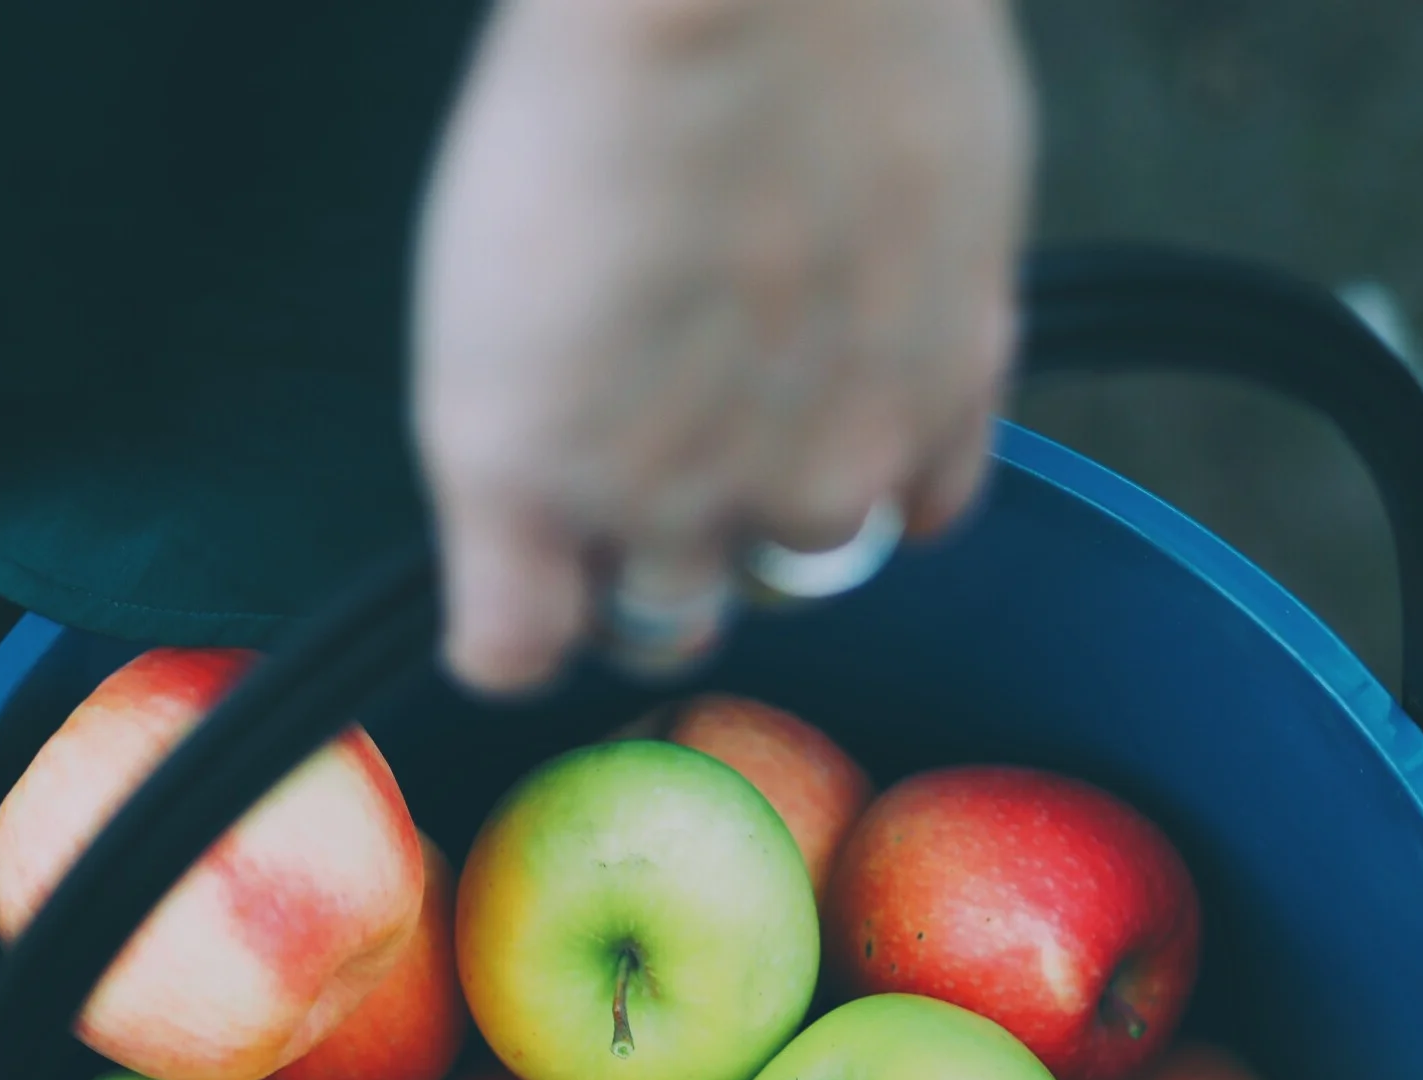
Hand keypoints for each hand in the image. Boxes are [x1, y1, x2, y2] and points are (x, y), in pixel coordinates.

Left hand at [410, 0, 1035, 692]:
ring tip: (789, 376)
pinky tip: (878, 379)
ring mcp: (814, 472)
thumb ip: (520, 433)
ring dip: (789, 504)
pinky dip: (901, 468)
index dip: (531, 614)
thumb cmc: (592, 82)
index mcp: (519, 469)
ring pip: (802, 569)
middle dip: (658, 572)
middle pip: (664, 629)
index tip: (546, 577)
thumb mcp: (481, 275)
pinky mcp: (941, 414)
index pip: (514, 654)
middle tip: (676, 462)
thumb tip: (557, 521)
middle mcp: (665, 507)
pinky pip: (925, 512)